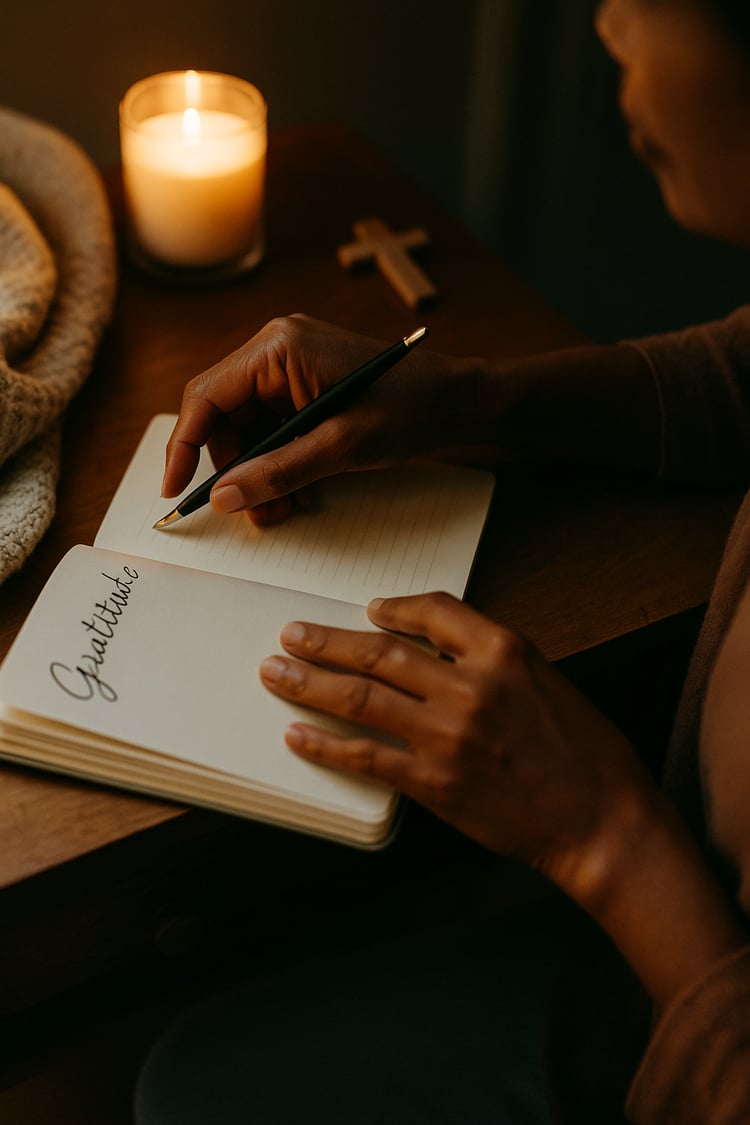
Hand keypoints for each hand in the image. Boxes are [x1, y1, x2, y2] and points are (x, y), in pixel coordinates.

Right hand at [162, 315, 476, 524]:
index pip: (207, 396)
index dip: (186, 446)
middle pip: (224, 415)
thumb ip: (277, 472)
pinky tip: (297, 492)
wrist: (458, 401)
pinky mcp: (307, 385)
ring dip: (258, 472)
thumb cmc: (409, 410)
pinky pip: (274, 427)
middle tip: (251, 513)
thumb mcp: (340, 448)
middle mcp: (277, 349)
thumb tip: (223, 497)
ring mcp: (292, 366)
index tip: (176, 489)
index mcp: (278, 348)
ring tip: (280, 511)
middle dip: (234, 468)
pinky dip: (279, 462)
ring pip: (249, 427)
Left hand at [259, 591, 658, 898]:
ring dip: (310, 683)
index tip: (370, 610)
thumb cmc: (585, 751)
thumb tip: (435, 651)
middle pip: (380, 652)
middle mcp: (470, 686)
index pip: (434, 610)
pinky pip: (367, 757)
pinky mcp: (435, 783)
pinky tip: (297, 735)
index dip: (394, 607)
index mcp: (504, 651)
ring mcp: (448, 735)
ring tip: (275, 672)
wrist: (602, 821)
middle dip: (326, 642)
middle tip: (291, 635)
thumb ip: (492, 660)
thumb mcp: (547, 680)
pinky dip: (326, 745)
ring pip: (362, 698)